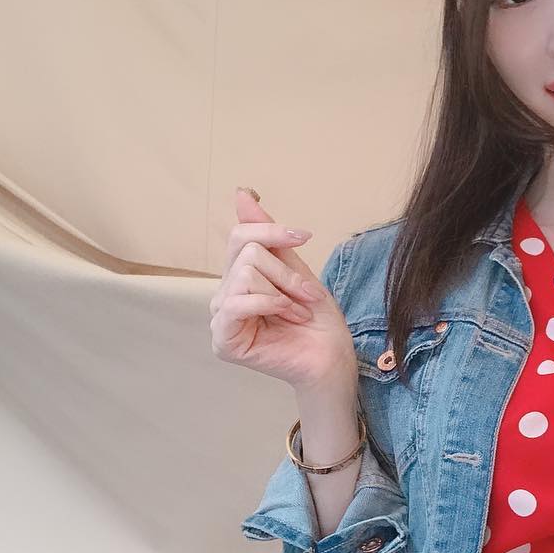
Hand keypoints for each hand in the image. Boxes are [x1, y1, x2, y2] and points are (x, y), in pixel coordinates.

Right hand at [208, 188, 356, 391]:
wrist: (332, 357)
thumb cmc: (317, 320)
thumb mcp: (296, 269)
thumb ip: (268, 237)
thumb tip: (241, 195)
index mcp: (239, 277)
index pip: (240, 235)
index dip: (271, 230)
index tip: (305, 236)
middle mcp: (225, 295)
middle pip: (246, 253)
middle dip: (286, 272)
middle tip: (307, 295)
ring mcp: (221, 318)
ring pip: (244, 275)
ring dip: (284, 291)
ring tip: (299, 311)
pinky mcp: (223, 340)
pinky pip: (236, 303)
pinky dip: (271, 304)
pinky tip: (290, 317)